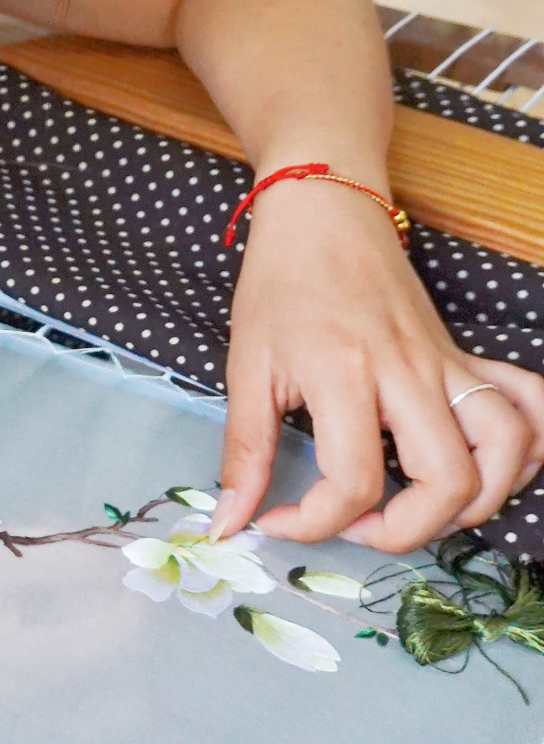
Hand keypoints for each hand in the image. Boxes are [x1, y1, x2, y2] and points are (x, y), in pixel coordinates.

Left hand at [214, 182, 543, 551]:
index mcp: (344, 372)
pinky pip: (528, 405)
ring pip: (506, 451)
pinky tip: (483, 470)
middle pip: (449, 482)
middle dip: (406, 531)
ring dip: (473, 502)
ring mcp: (447, 364)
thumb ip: (245, 450)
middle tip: (355, 523)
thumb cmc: (279, 283)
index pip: (354, 481)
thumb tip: (228, 523)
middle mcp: (409, 372)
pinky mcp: (466, 356)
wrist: (323, 211)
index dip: (313, 524)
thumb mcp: (245, 364)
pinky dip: (525, 449)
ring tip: (416, 507)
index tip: (277, 520)